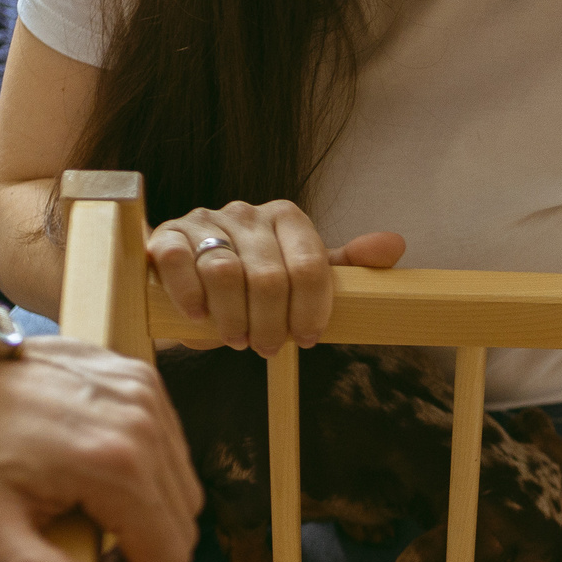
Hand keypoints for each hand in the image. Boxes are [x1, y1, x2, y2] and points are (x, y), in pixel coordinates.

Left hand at [0, 337, 202, 561]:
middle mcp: (144, 425)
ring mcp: (143, 396)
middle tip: (85, 561)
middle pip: (180, 522)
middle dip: (141, 556)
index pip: (169, 556)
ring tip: (86, 518)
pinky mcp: (137, 380)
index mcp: (115, 465)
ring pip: (179, 485)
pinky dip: (142, 473)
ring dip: (144, 515)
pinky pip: (166, 446)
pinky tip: (91, 474)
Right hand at [149, 199, 405, 354]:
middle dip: (272, 323)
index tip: (308, 339)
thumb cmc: (256, 284)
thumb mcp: (302, 276)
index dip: (311, 310)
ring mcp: (205, 221)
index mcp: (287, 218)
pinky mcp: (167, 235)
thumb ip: (345, 266)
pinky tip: (200, 317)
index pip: (311, 265)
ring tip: (237, 338)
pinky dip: (191, 297)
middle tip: (268, 348)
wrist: (192, 279)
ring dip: (234, 318)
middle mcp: (247, 213)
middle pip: (269, 276)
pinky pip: (178, 262)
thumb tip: (394, 244)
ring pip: (225, 273)